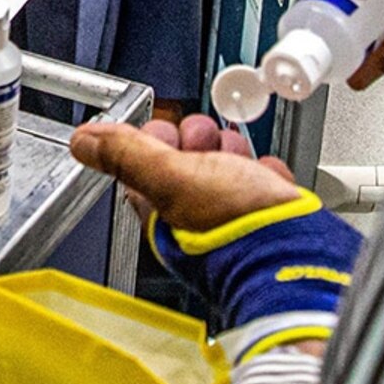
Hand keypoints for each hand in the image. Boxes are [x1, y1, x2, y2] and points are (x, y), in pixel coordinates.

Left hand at [71, 114, 305, 232]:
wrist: (300, 255)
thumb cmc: (236, 229)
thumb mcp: (171, 179)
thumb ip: (127, 156)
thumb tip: (83, 140)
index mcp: (164, 217)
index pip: (148, 168)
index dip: (156, 140)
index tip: (169, 128)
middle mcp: (196, 224)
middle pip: (190, 166)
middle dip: (198, 141)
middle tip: (206, 138)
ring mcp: (234, 223)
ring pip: (228, 174)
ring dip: (232, 153)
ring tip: (237, 151)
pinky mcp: (270, 223)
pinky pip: (264, 189)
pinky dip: (266, 176)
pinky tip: (267, 176)